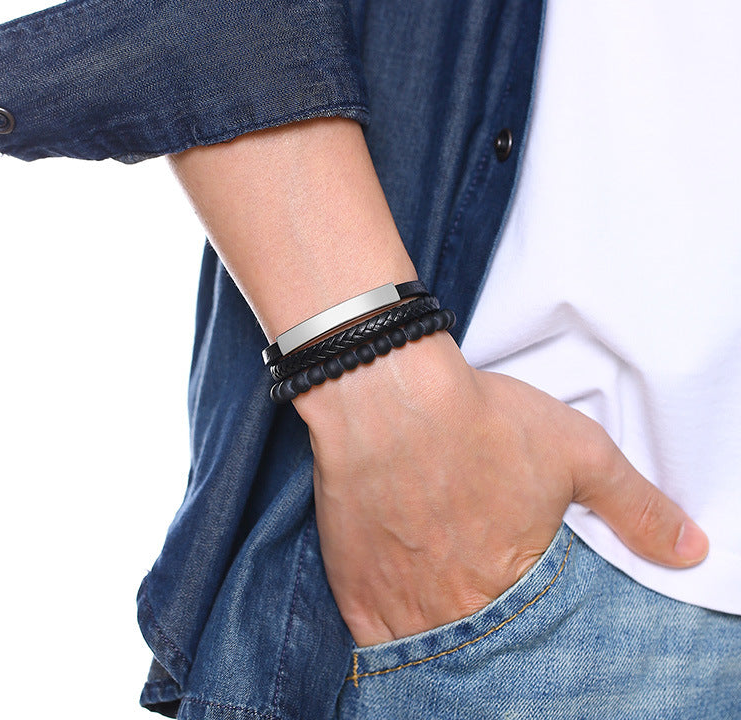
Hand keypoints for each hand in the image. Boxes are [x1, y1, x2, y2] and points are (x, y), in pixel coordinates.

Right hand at [296, 332, 708, 646]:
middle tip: (483, 600)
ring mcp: (399, 601)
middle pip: (479, 644)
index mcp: (513, 584)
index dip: (534, 623)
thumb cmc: (478, 420)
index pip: (538, 638)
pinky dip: (391, 635)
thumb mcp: (578, 451)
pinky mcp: (353, 585)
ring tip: (446, 605)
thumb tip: (690, 551)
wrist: (389, 395)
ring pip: (427, 648)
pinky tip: (403, 610)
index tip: (524, 604)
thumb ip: (635, 506)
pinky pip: (373, 639)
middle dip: (487, 626)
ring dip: (441, 635)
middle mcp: (456, 608)